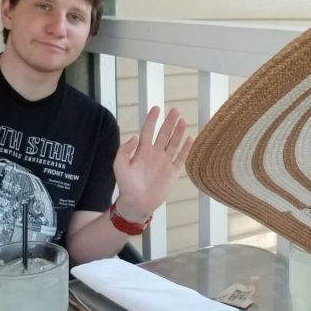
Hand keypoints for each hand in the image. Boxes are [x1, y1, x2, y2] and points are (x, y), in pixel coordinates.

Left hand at [112, 106, 193, 221]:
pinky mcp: (173, 172)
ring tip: (184, 120)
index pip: (148, 131)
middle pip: (164, 134)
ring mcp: (165, 162)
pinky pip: (181, 158)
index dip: (152, 120)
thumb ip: (125, 150)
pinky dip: (186, 148)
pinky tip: (191, 138)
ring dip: (179, 132)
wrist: (137, 202)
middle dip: (169, 122)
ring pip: (174, 143)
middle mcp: (155, 154)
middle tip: (176, 110)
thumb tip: (135, 137)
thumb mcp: (120, 165)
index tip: (156, 108)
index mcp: (142, 151)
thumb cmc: (126, 185)